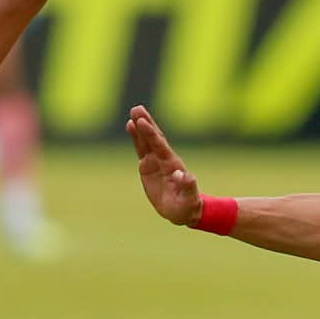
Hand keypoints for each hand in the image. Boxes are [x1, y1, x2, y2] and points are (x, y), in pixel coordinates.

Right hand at [128, 105, 200, 225]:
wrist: (182, 210)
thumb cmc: (186, 205)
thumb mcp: (188, 199)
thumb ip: (187, 186)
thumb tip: (185, 175)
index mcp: (172, 165)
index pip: (160, 146)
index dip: (151, 134)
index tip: (143, 122)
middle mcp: (164, 159)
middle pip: (154, 138)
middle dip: (146, 124)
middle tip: (137, 108)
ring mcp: (156, 161)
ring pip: (146, 141)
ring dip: (140, 127)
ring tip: (133, 112)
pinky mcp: (148, 166)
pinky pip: (141, 149)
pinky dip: (136, 137)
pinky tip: (131, 126)